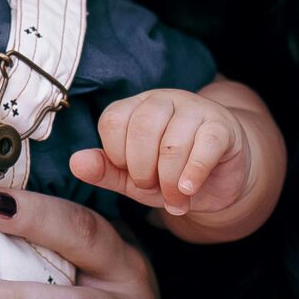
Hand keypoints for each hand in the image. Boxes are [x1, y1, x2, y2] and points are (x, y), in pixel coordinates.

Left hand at [71, 88, 251, 217]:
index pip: (113, 121)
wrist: (219, 179)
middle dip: (143, 170)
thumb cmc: (169, 174)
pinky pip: (204, 146)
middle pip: (142, 128)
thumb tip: (75, 163)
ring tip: (175, 198)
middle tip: (152, 188)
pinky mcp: (222, 126)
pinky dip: (192, 174)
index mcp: (135, 107)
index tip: (131, 174)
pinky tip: (188, 190)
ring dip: (170, 180)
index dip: (117, 156)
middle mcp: (164, 100)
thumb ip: (105, 171)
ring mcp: (195, 109)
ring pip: (173, 141)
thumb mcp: (132, 178)